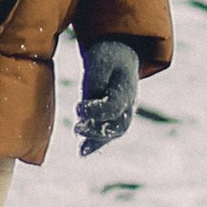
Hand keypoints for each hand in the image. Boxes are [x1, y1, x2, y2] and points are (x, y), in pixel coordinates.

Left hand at [75, 35, 140, 154]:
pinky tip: (82, 152)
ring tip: (80, 148)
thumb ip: (93, 82)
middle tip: (77, 128)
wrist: (120, 55)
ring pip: (113, 134)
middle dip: (97, 132)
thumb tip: (84, 105)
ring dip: (96, 141)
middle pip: (118, 127)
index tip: (78, 106)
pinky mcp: (114, 118)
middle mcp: (129, 104)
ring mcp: (124, 113)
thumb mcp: (98, 61)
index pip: (114, 107)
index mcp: (126, 88)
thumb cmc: (107, 57)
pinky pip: (108, 134)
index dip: (96, 111)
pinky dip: (95, 144)